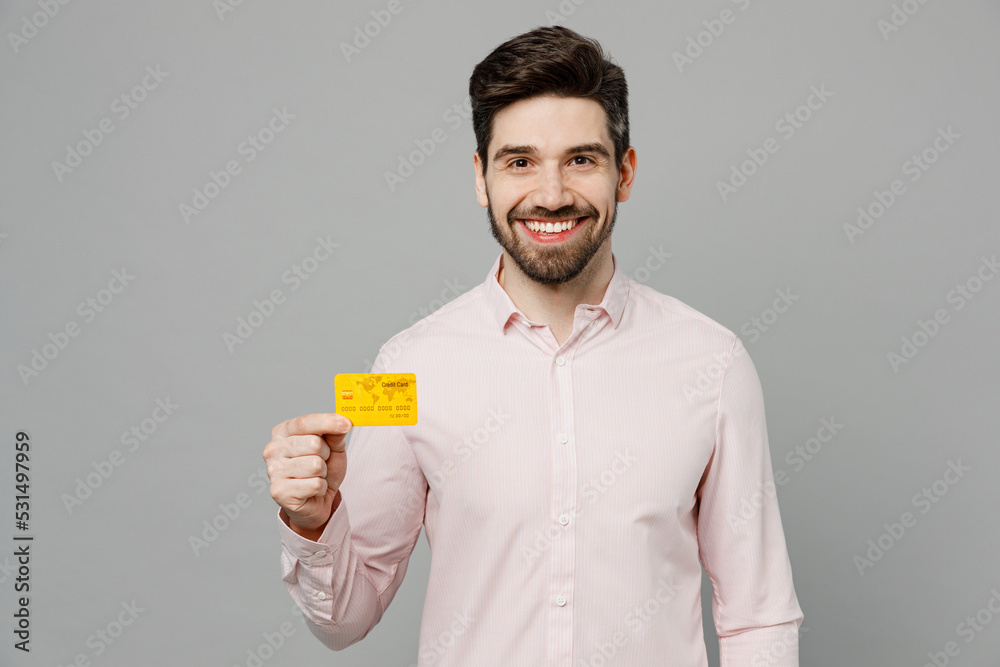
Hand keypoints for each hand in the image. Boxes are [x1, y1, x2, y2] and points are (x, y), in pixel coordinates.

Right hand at [264, 413, 351, 537]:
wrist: (316, 502)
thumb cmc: (322, 470)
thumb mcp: (332, 447)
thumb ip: (335, 433)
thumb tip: (343, 422)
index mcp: (282, 432)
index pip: (305, 422)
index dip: (328, 422)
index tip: (347, 423)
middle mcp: (273, 450)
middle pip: (313, 444)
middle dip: (326, 454)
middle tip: (321, 462)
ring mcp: (273, 471)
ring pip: (315, 465)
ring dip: (323, 473)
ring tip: (315, 476)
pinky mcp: (279, 492)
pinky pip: (315, 484)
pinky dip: (321, 487)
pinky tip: (312, 490)